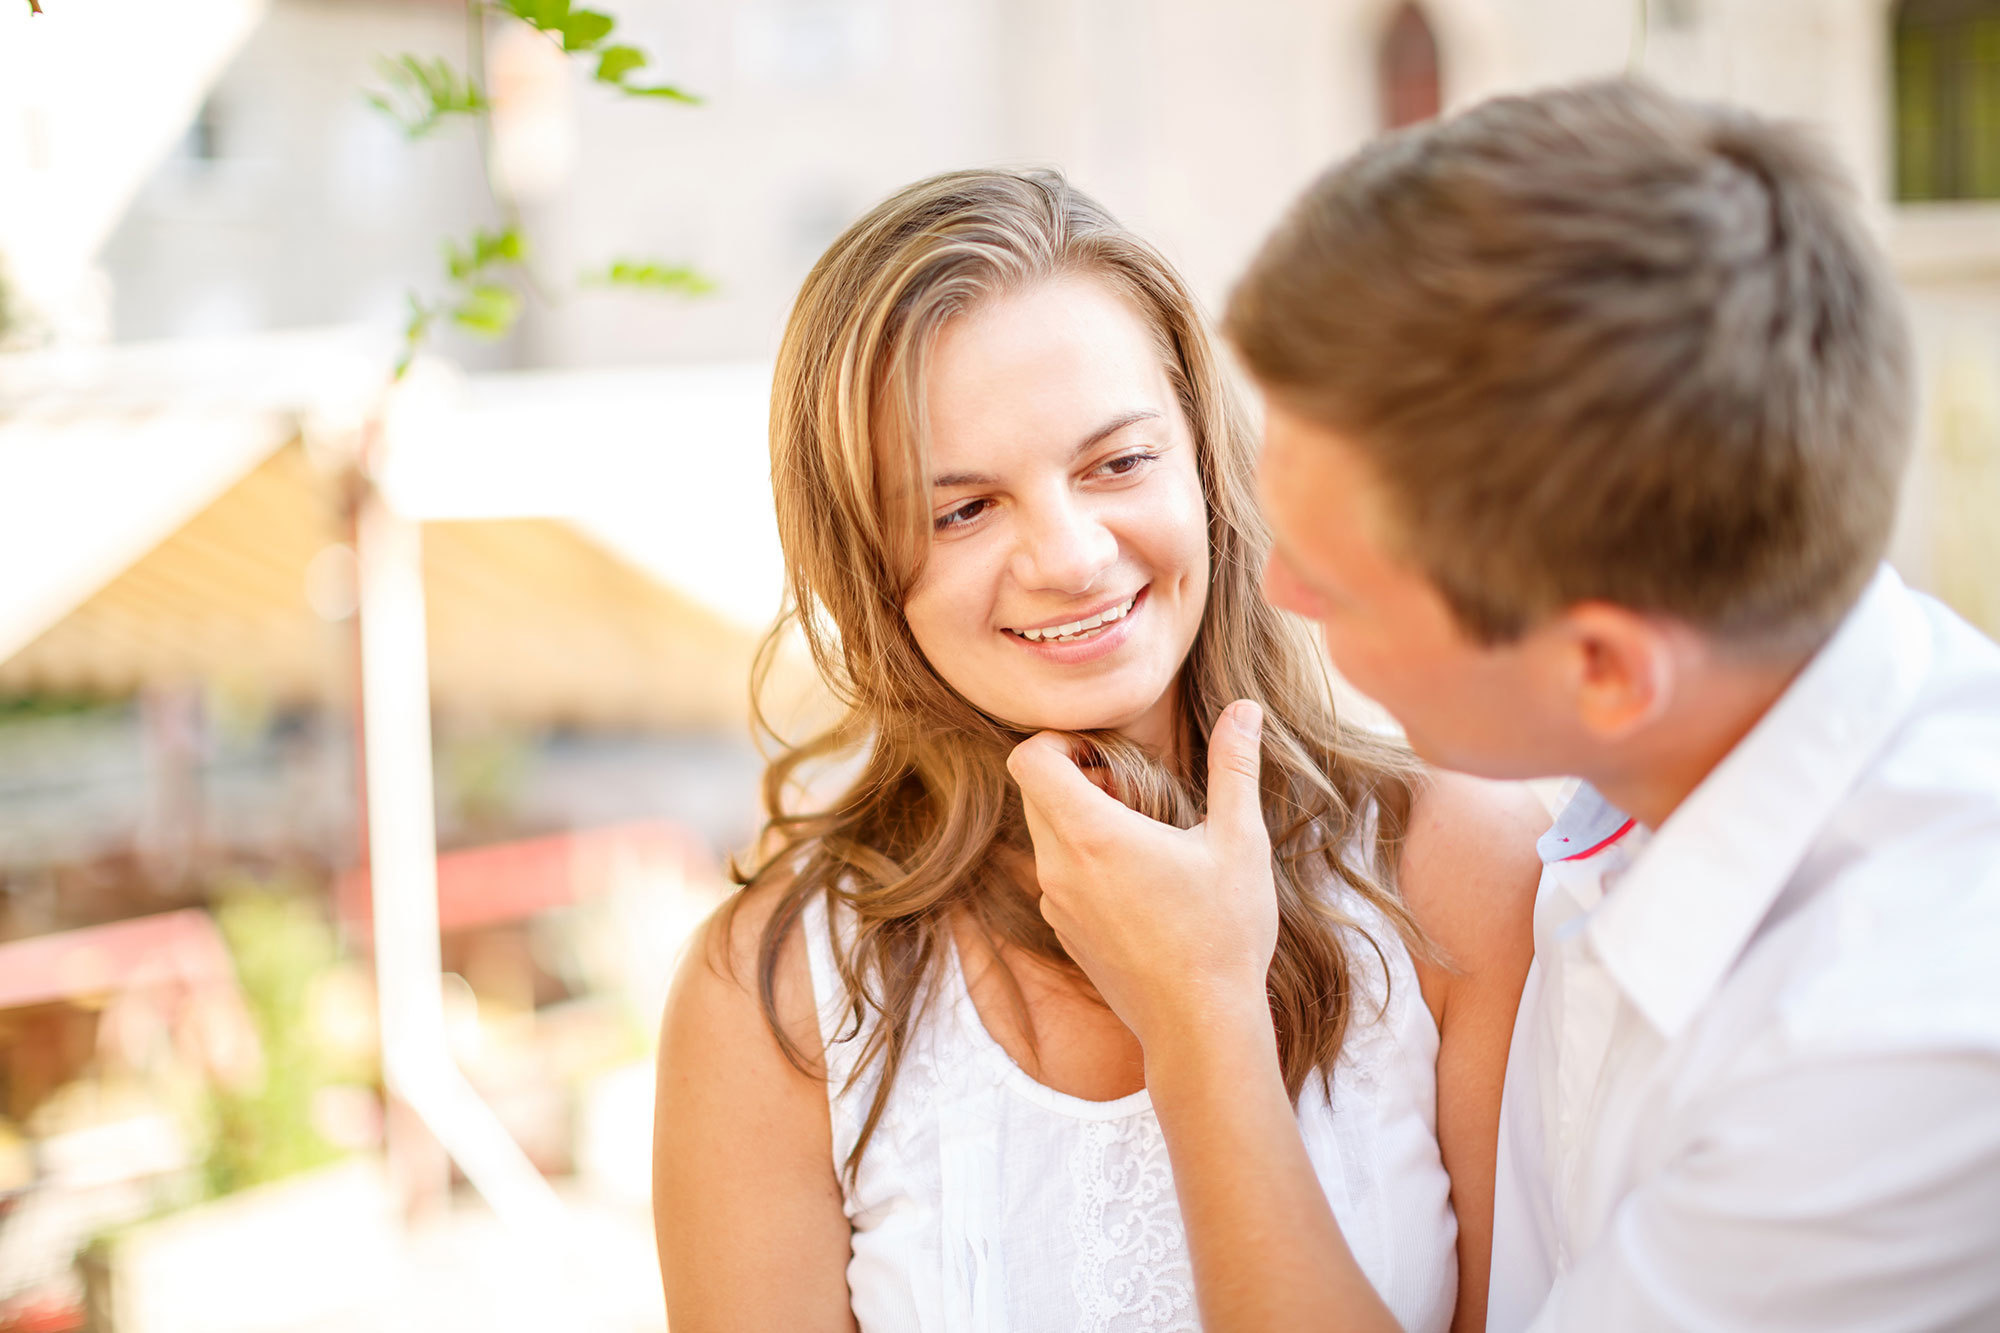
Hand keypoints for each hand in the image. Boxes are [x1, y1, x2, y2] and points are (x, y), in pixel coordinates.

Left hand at [1006, 700, 1278, 1048]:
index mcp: (1091, 836)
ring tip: (1144, 838)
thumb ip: (1235, 767)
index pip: (1029, 760)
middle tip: (1136, 793)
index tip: (1108, 754)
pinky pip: (1057, 876)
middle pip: (1035, 793)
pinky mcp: (1064, 933)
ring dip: (1082, 821)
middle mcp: (1058, 868)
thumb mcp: (1239, 842)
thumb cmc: (1222, 934)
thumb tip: (1245, 709)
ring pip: (1046, 835)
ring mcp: (1055, 905)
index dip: (1060, 741)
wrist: (1200, 1027)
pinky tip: (1140, 884)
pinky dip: (1085, 862)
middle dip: (1077, 778)